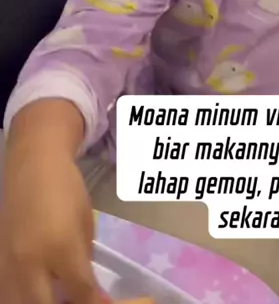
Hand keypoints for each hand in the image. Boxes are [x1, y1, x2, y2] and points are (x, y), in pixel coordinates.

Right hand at [1, 148, 100, 303]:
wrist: (32, 165)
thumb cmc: (66, 189)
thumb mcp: (86, 224)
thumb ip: (86, 262)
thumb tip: (94, 293)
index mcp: (61, 248)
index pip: (81, 293)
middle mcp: (31, 262)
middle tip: (76, 300)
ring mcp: (8, 264)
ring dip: (41, 303)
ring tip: (56, 295)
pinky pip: (8, 293)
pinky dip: (23, 298)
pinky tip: (39, 291)